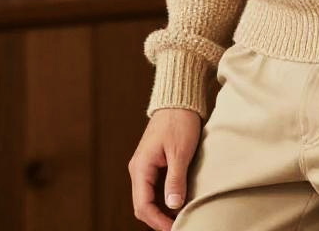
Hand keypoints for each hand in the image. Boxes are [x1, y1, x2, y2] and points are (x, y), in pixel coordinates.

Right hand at [129, 107, 202, 230]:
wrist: (179, 100)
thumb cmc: (179, 122)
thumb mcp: (180, 152)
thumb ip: (175, 179)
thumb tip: (173, 205)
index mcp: (141, 167)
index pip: (143, 205)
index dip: (158, 221)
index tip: (175, 228)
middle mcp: (138, 169)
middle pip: (143, 204)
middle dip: (158, 219)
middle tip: (178, 226)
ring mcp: (145, 166)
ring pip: (148, 197)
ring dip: (161, 210)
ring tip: (179, 218)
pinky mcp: (153, 163)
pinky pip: (154, 187)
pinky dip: (163, 198)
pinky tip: (177, 202)